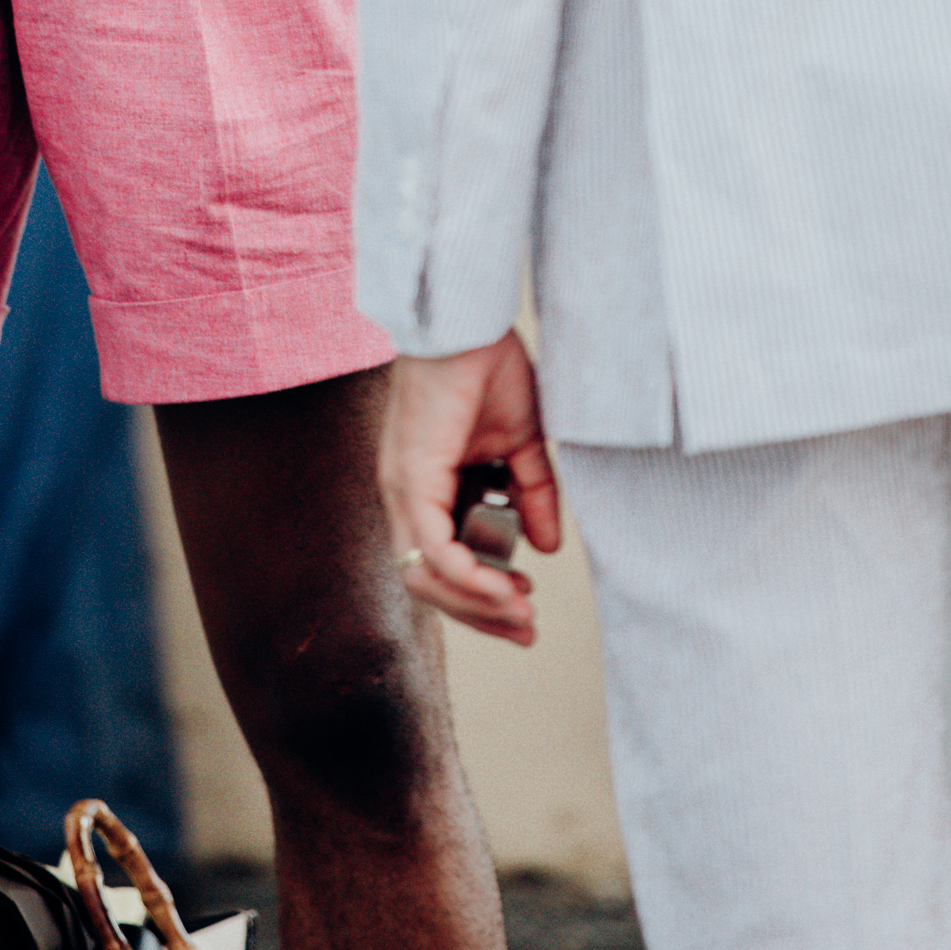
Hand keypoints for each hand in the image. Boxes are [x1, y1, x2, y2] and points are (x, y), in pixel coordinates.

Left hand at [378, 331, 559, 646]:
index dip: (481, 597)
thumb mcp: (522, 443)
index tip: (525, 608)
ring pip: (426, 577)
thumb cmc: (487, 367)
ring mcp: (403, 489)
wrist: (471, 320)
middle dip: (482, 615)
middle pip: (430, 584)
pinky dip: (468, 578)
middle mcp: (405, 495)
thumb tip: (547, 547)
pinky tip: (504, 587)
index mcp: (426, 487)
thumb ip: (532, 494)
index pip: (442, 566)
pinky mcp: (411, 478)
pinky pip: (434, 550)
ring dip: (477, 605)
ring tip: (521, 612)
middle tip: (527, 629)